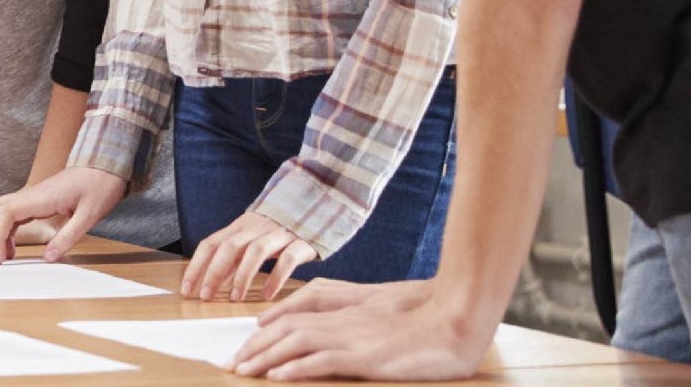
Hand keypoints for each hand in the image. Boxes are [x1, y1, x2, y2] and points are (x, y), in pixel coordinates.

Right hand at [0, 166, 129, 262]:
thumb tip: (47, 258)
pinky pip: (8, 216)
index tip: (1, 260)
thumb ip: (68, 236)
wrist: (104, 165)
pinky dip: (2, 232)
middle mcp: (28, 195)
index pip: (4, 214)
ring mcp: (28, 198)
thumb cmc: (99, 185)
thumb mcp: (90, 215)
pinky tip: (11, 249)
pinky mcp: (33, 202)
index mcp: (40, 197)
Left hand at [184, 208, 321, 301]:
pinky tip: (267, 295)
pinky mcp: (301, 242)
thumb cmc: (276, 231)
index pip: (211, 244)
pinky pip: (287, 259)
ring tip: (235, 298)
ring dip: (242, 276)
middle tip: (206, 296)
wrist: (315, 209)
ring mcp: (279, 233)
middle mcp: (256, 228)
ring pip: (256, 251)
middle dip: (214, 272)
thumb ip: (234, 258)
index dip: (196, 266)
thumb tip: (211, 280)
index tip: (187, 289)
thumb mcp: (251, 239)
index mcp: (240, 227)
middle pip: (229, 246)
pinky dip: (276, 278)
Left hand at [232, 280, 486, 379]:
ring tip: (243, 370)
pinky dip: (296, 367)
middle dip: (255, 346)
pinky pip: (323, 360)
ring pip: (297, 343)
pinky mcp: (366, 357)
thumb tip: (332, 339)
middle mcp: (344, 322)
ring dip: (266, 357)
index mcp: (348, 313)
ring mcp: (354, 338)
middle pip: (287, 329)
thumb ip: (357, 320)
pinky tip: (277, 376)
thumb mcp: (386, 316)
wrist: (457, 319)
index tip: (247, 345)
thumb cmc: (427, 320)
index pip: (295, 318)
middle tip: (233, 363)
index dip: (267, 332)